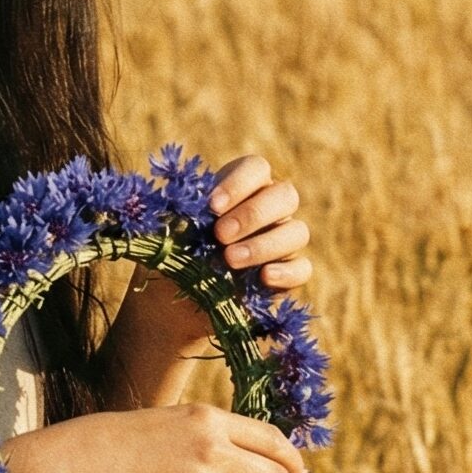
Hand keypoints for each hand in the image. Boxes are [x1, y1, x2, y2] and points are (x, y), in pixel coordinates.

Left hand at [119, 152, 315, 353]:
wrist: (171, 304)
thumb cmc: (171, 256)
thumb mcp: (168, 230)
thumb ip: (181, 212)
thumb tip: (186, 201)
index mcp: (240, 188)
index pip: (256, 168)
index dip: (239, 183)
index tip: (211, 207)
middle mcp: (268, 210)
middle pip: (285, 195)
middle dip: (253, 214)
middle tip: (220, 235)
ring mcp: (281, 242)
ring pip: (296, 232)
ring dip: (263, 244)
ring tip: (229, 260)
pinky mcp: (287, 275)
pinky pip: (303, 268)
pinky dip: (286, 272)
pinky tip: (262, 278)